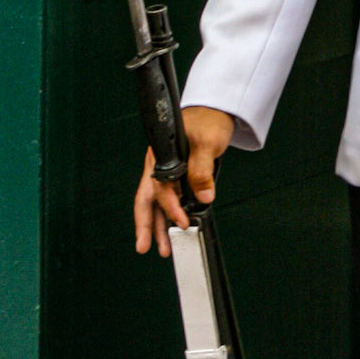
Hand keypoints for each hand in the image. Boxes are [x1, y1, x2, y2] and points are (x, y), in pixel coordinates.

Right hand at [132, 106, 235, 256]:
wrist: (214, 111)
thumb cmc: (207, 120)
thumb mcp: (208, 143)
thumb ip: (203, 170)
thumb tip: (204, 196)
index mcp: (160, 154)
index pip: (160, 187)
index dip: (169, 208)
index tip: (182, 222)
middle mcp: (158, 164)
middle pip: (147, 199)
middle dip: (146, 225)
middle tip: (145, 247)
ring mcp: (165, 170)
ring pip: (156, 202)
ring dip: (158, 225)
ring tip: (163, 247)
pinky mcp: (175, 175)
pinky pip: (168, 198)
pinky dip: (169, 214)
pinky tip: (172, 229)